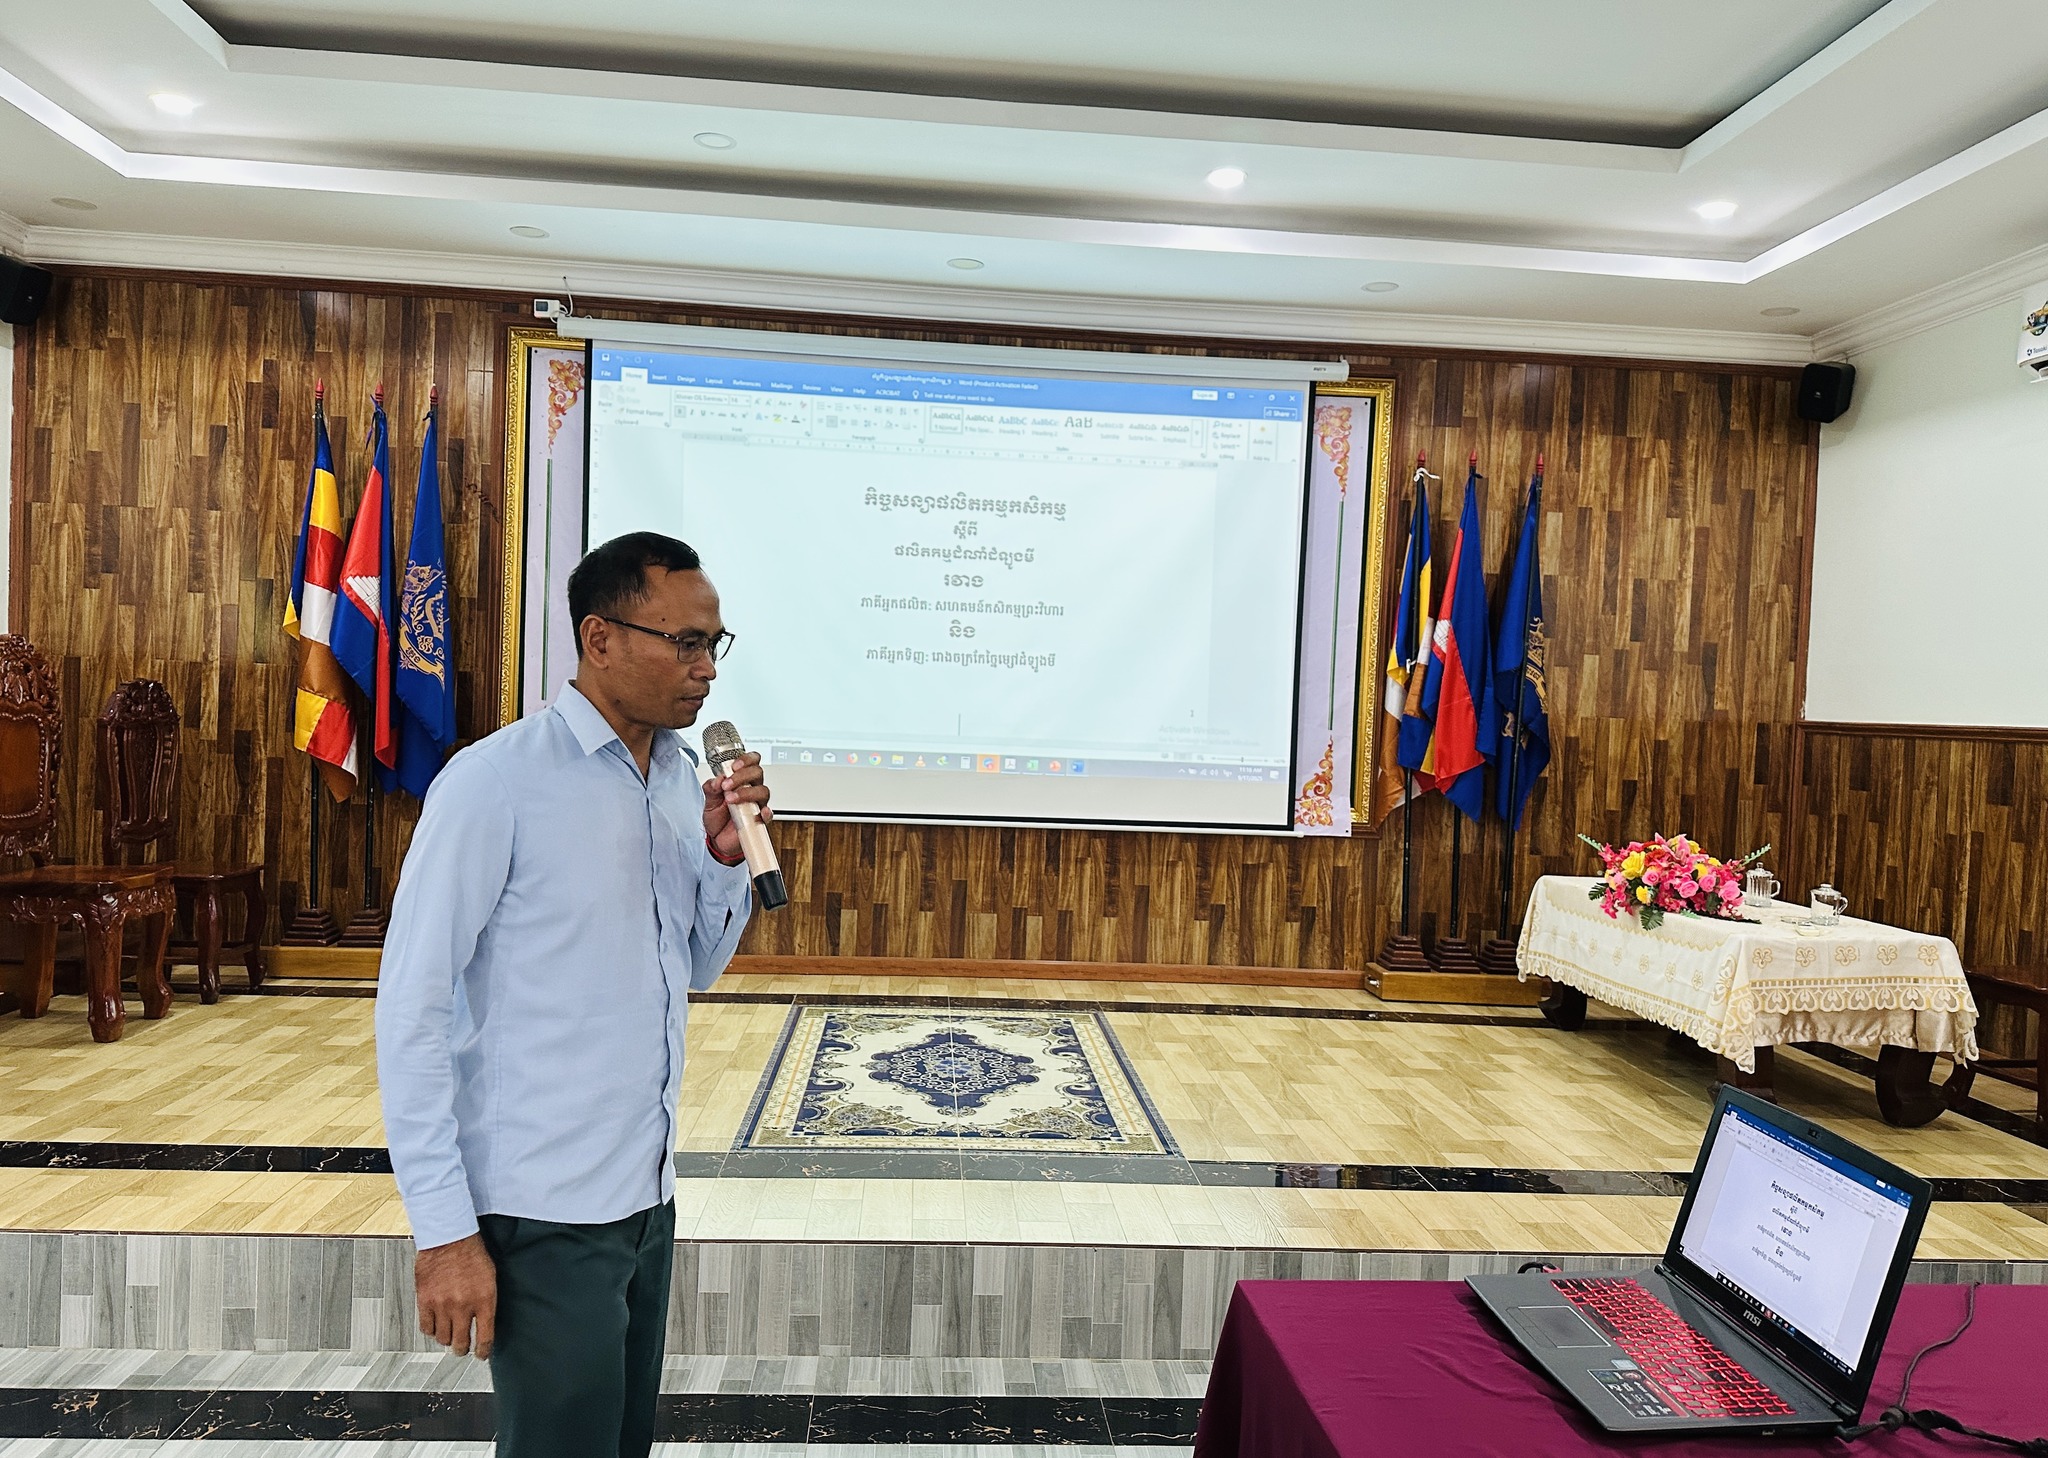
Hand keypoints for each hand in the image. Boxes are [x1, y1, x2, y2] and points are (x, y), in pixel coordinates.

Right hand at [415, 1233, 496, 1357]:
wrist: (449, 1238)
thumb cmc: (472, 1254)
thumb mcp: (491, 1278)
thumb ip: (487, 1303)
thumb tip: (485, 1323)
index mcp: (484, 1300)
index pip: (485, 1337)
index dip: (483, 1351)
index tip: (482, 1355)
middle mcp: (463, 1306)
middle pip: (461, 1343)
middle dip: (463, 1349)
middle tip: (463, 1348)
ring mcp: (442, 1305)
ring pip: (443, 1339)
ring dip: (447, 1340)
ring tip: (449, 1335)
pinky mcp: (425, 1301)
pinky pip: (426, 1328)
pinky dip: (431, 1330)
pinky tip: (436, 1325)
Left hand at [702, 750, 772, 863]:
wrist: (717, 840)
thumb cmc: (717, 818)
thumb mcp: (709, 800)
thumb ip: (711, 788)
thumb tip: (718, 779)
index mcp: (741, 780)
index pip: (751, 762)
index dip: (746, 759)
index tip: (733, 766)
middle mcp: (751, 789)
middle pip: (757, 773)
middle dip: (742, 776)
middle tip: (727, 785)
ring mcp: (756, 804)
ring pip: (763, 791)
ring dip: (747, 793)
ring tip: (731, 799)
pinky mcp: (759, 820)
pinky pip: (768, 815)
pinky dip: (766, 813)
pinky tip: (759, 813)